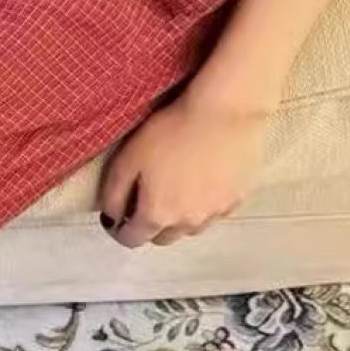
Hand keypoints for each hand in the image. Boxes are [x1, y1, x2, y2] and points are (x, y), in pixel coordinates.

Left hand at [97, 94, 267, 247]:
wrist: (225, 112)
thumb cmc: (171, 132)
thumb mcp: (128, 160)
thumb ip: (114, 194)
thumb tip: (111, 217)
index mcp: (157, 214)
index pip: (132, 239)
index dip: (119, 230)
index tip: (117, 217)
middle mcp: (188, 222)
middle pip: (163, 238)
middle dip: (150, 226)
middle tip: (146, 201)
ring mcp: (216, 213)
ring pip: (190, 228)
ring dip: (179, 219)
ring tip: (177, 191)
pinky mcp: (238, 199)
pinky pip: (214, 213)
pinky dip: (204, 206)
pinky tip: (204, 183)